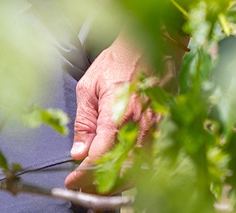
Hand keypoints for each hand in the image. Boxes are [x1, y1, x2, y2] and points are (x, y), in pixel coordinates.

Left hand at [66, 33, 155, 189]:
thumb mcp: (88, 86)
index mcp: (117, 117)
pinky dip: (134, 174)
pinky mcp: (164, 133)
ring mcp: (155, 133)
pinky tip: (121, 175)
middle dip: (99, 186)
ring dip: (117, 184)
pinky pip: (150, 162)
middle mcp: (139, 130)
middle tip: (82, 188)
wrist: (152, 47)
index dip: (84, 175)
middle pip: (120, 172)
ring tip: (98, 187)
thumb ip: (84, 122)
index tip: (71, 182)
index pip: (99, 158)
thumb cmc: (117, 62)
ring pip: (138, 172)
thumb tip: (77, 152)